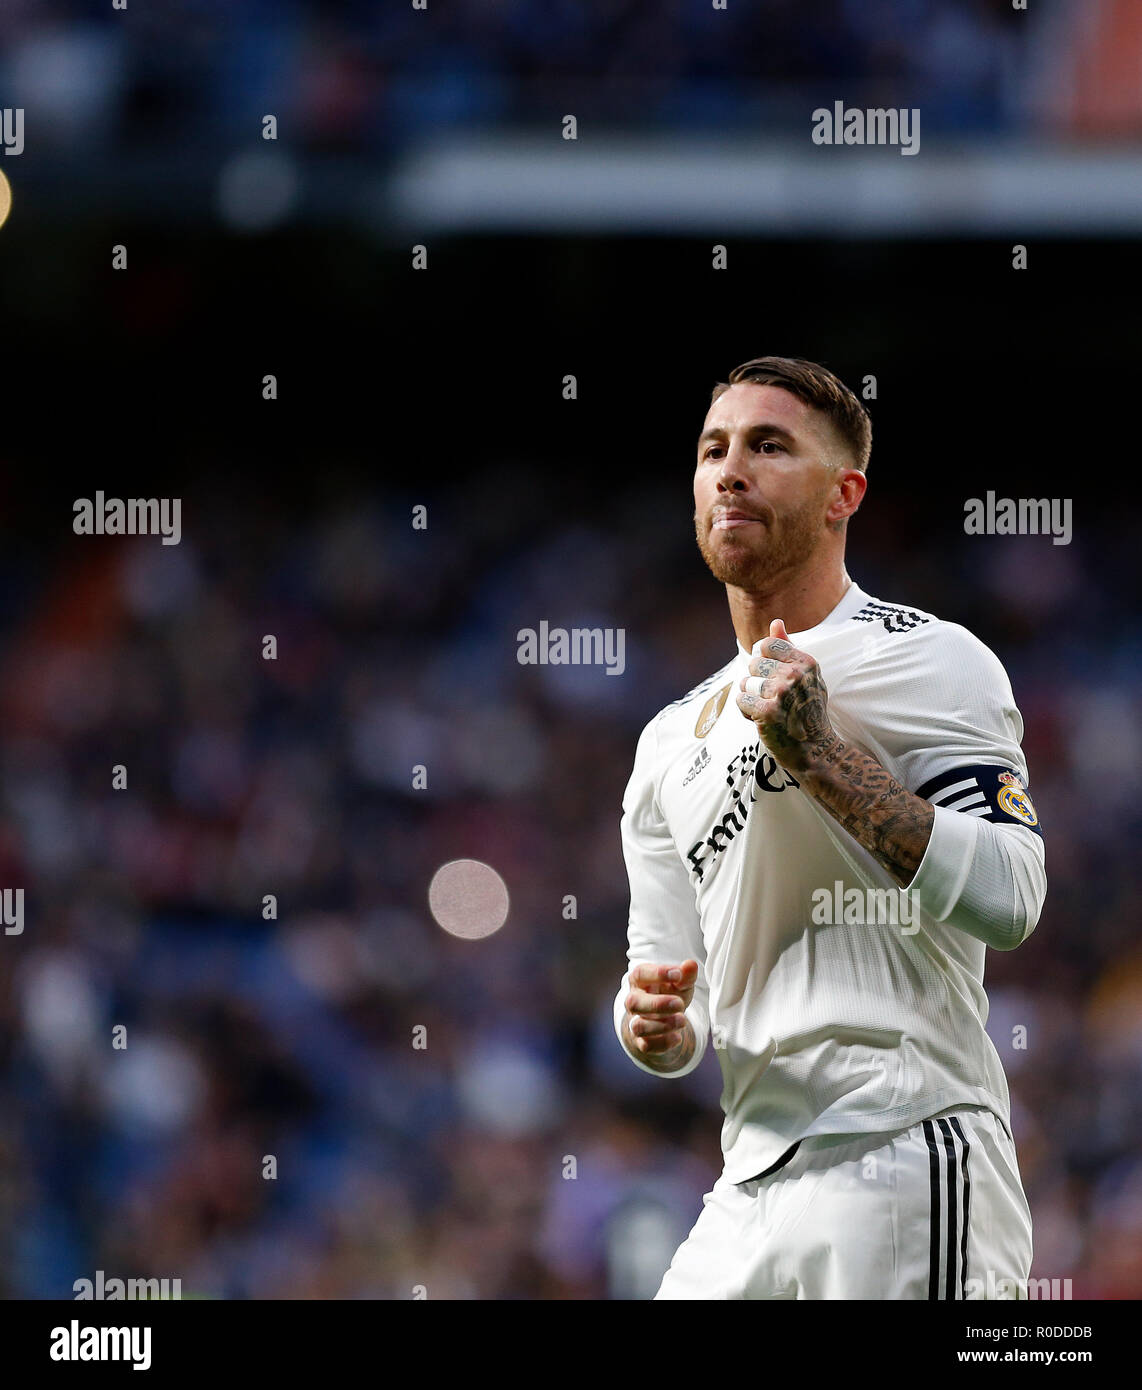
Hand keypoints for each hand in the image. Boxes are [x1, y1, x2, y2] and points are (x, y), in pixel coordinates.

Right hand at [623, 960, 698, 1060]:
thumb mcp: (681, 982)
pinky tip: (677, 1037)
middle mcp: (634, 1001)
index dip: (657, 973)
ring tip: (682, 1020)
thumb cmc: (671, 993)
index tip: (677, 974)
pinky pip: (646, 1045)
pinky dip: (662, 1043)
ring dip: (662, 1025)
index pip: (640, 973)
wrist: (664, 1017)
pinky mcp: (641, 1041)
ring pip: (638, 1026)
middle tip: (679, 1003)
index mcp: (640, 981)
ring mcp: (635, 1022)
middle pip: (633, 1002)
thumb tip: (690, 965)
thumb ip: (685, 974)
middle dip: (657, 1004)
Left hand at [735, 619, 838, 772]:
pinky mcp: (767, 712)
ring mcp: (781, 693)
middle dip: (756, 681)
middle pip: (753, 663)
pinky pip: (741, 700)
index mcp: (806, 662)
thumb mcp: (808, 677)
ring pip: (745, 683)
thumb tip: (775, 622)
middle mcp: (795, 674)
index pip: (766, 645)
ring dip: (751, 698)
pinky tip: (762, 720)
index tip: (771, 676)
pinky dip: (746, 712)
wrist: (816, 750)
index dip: (762, 660)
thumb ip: (789, 648)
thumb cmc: (809, 711)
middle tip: (774, 699)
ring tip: (769, 709)